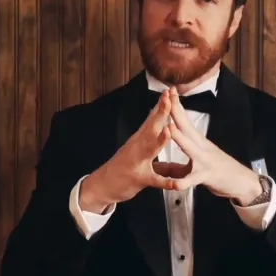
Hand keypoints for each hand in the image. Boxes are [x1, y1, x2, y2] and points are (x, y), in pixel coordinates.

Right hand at [80, 90, 173, 212]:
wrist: (101, 185)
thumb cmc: (122, 166)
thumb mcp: (137, 148)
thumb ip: (152, 137)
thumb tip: (164, 122)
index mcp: (139, 139)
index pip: (151, 118)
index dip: (160, 105)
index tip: (168, 90)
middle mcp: (136, 147)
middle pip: (150, 127)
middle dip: (160, 113)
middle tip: (169, 98)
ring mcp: (136, 162)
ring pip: (149, 149)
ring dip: (160, 140)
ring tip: (169, 129)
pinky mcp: (138, 179)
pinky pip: (153, 180)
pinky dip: (164, 181)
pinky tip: (174, 183)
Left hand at [163, 88, 263, 204]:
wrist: (244, 183)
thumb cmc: (220, 173)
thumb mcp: (195, 168)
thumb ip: (176, 168)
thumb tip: (160, 167)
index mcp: (198, 143)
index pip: (185, 120)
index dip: (176, 106)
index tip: (168, 91)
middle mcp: (201, 148)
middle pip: (186, 126)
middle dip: (176, 111)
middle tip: (167, 95)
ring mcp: (204, 160)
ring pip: (190, 148)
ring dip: (179, 138)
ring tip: (169, 129)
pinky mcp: (207, 175)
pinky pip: (194, 179)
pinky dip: (184, 182)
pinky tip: (175, 185)